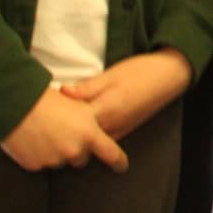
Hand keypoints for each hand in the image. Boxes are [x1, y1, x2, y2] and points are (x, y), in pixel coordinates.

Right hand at [0, 88, 128, 172]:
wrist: (17, 104)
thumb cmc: (50, 100)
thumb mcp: (79, 105)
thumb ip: (91, 120)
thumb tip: (97, 128)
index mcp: (89, 134)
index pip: (111, 153)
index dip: (119, 161)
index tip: (122, 167)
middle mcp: (74, 150)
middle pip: (82, 158)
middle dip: (78, 149)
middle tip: (66, 132)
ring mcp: (53, 160)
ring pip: (61, 160)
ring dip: (58, 151)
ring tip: (47, 131)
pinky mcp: (35, 165)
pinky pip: (41, 162)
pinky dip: (40, 154)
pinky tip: (34, 139)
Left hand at [59, 49, 192, 139]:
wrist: (171, 75)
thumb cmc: (141, 70)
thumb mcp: (112, 74)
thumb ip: (87, 87)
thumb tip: (61, 92)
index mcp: (105, 109)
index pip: (72, 121)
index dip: (56, 118)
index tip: (41, 112)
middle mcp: (111, 125)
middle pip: (79, 136)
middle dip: (63, 132)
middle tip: (46, 123)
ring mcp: (119, 129)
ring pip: (90, 141)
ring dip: (76, 136)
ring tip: (59, 128)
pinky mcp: (126, 129)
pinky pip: (103, 139)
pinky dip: (90, 136)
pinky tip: (81, 129)